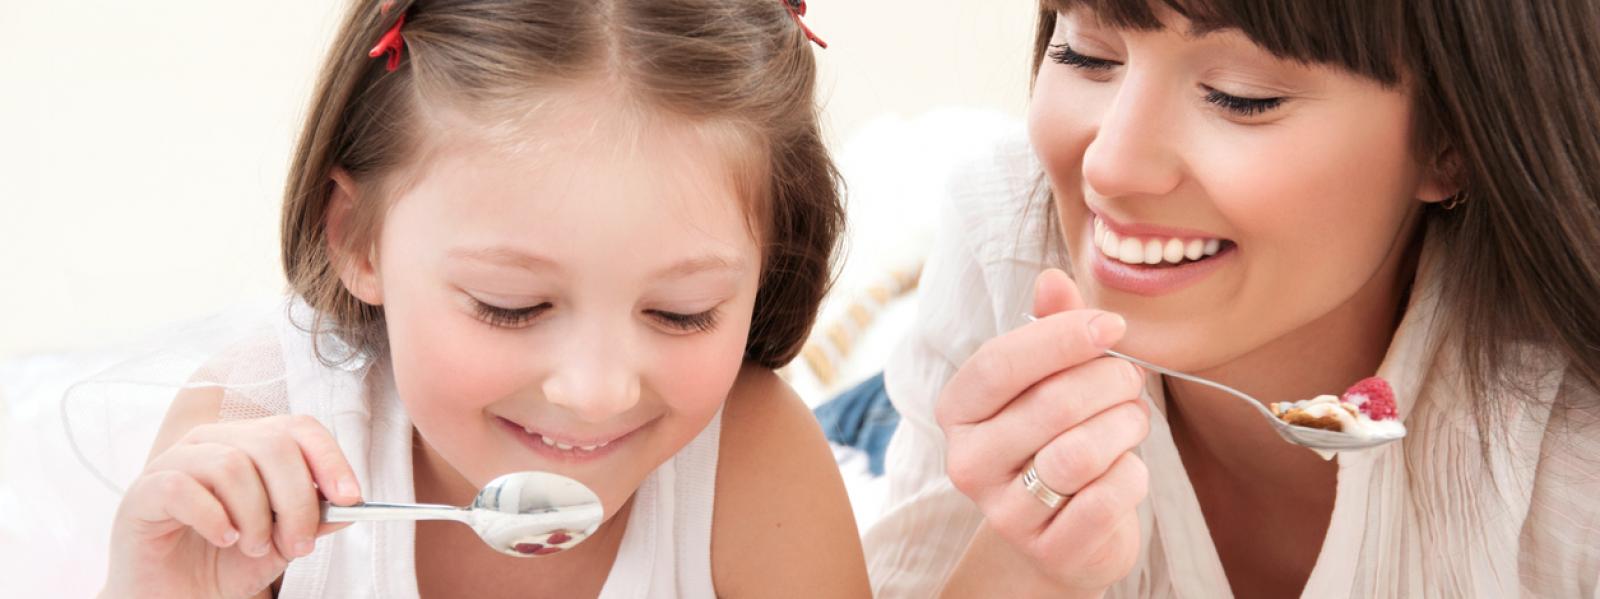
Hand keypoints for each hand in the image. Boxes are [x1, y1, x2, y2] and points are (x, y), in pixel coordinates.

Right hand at [103, 415, 362, 598]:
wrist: (174, 596)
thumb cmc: (224, 562)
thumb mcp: (281, 542)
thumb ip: (313, 520)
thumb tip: (349, 505)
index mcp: (250, 444)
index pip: (298, 428)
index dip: (329, 460)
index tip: (350, 499)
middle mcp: (213, 442)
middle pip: (272, 444)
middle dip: (297, 499)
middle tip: (300, 543)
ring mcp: (175, 462)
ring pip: (233, 466)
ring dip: (255, 516)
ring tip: (254, 546)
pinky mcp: (145, 491)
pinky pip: (184, 488)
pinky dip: (214, 517)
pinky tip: (223, 539)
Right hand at [936, 269, 1149, 593]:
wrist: (1064, 536)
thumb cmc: (1057, 439)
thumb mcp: (1051, 379)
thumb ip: (1051, 328)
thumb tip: (1052, 277)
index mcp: (958, 410)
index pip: (1000, 364)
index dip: (1062, 338)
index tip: (1113, 325)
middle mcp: (967, 461)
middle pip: (1050, 405)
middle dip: (1109, 382)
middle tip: (1130, 381)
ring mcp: (1003, 511)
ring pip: (1080, 453)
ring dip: (1125, 426)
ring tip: (1132, 422)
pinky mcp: (1048, 550)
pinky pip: (1105, 498)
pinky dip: (1132, 475)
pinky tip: (1127, 469)